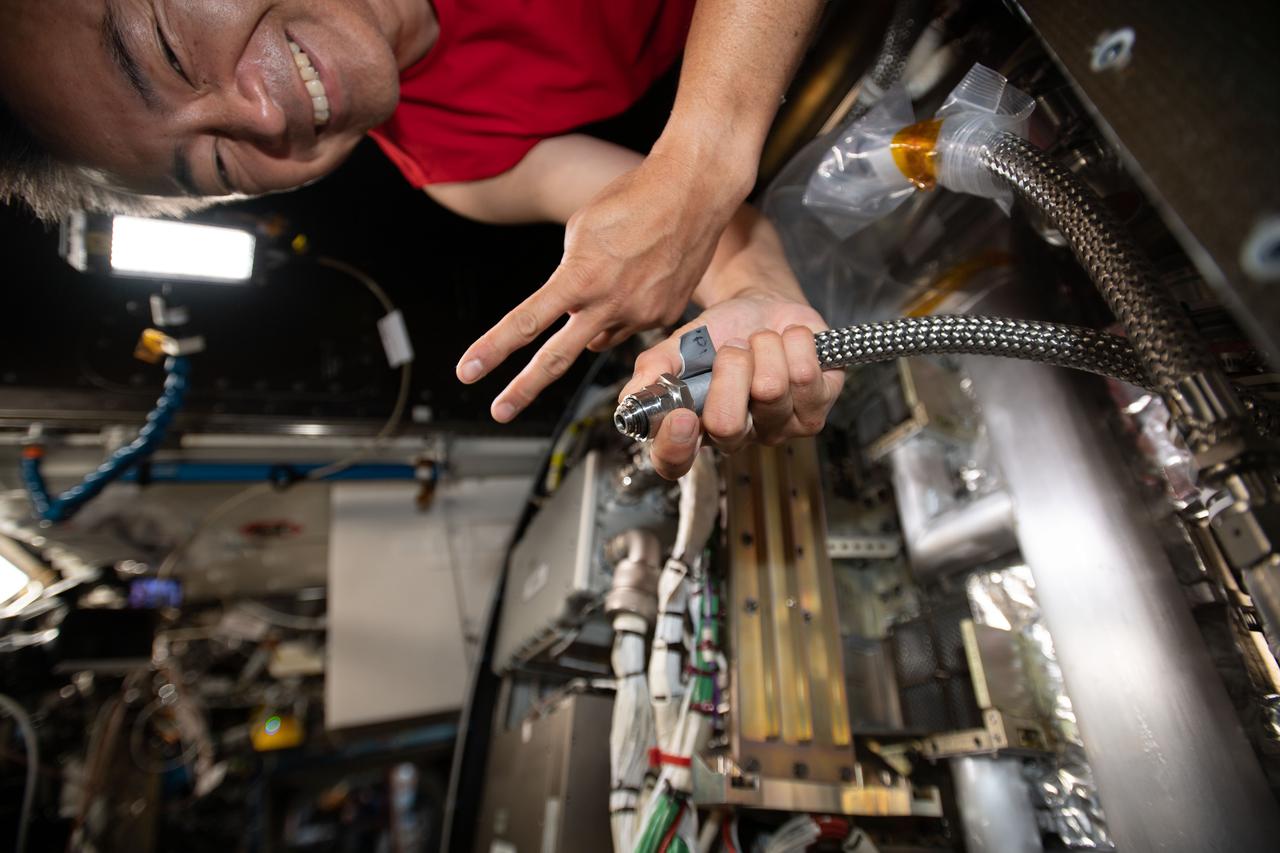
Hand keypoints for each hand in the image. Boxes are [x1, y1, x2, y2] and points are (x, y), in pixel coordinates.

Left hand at [455, 150, 745, 422]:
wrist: (693, 193)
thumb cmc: (632, 200)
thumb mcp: (581, 229)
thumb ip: (567, 273)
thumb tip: (568, 303)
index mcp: (580, 278)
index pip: (526, 322)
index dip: (493, 349)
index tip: (468, 371)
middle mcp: (609, 304)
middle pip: (557, 359)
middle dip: (524, 388)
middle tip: (499, 411)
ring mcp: (640, 315)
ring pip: (598, 339)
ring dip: (591, 323)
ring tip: (612, 280)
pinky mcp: (665, 317)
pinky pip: (631, 325)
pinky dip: (626, 309)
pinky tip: (640, 278)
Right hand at [619, 290, 844, 479]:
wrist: (765, 306)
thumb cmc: (722, 331)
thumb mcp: (681, 344)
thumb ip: (654, 369)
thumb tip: (633, 396)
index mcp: (696, 427)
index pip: (675, 463)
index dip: (675, 447)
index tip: (680, 415)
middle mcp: (737, 436)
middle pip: (727, 424)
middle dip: (729, 370)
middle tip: (733, 348)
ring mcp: (778, 428)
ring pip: (770, 391)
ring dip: (763, 348)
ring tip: (761, 341)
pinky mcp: (815, 410)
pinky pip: (804, 376)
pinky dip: (795, 343)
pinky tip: (789, 343)